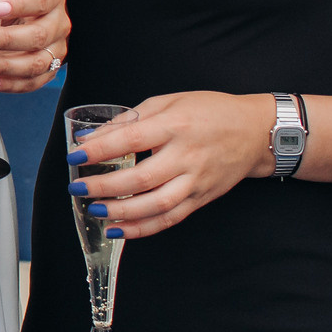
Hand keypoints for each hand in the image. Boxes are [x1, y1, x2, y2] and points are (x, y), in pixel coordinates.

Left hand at [0, 0, 68, 92]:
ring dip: (7, 67)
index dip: (19, 5)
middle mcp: (58, 22)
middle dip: (7, 40)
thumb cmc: (11, 2)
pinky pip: (34, 82)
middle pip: (38, 34)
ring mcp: (57, 48)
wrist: (29, 15)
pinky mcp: (51, 70)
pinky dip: (11, 84)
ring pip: (38, 62)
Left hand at [66, 90, 271, 239]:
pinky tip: (120, 230)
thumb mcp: (169, 102)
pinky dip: (144, 228)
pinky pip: (171, 218)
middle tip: (78, 188)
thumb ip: (131, 119)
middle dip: (105, 186)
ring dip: (122, 212)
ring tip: (96, 212)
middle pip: (141, 178)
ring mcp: (196, 180)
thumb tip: (91, 136)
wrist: (256, 131)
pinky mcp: (202, 198)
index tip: (75, 155)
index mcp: (175, 125)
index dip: (100, 149)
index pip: (131, 139)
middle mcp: (186, 155)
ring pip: (156, 205)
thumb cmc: (209, 111)